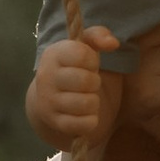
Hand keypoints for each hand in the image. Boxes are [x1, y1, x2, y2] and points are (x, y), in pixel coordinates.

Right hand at [29, 25, 120, 146]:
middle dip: (95, 82)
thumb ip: (98, 36)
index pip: (83, 54)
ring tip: (86, 98)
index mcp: (53, 54)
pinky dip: (91, 121)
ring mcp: (48, 101)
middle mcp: (46, 77)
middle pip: (86, 81)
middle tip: (88, 84)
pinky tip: (84, 114)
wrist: (47, 99)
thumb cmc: (73, 68)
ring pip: (87, 104)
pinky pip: (85, 124)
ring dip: (94, 102)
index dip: (92, 61)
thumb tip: (113, 43)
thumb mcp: (83, 47)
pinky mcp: (55, 123)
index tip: (88, 64)